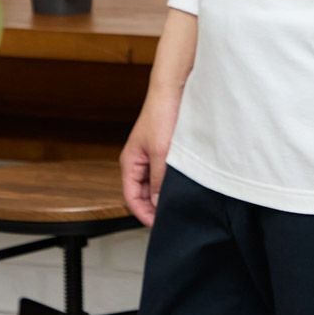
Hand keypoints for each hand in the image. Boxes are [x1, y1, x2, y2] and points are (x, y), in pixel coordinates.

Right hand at [119, 92, 181, 226]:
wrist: (174, 90)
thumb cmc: (161, 113)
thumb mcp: (161, 152)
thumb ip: (159, 180)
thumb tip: (159, 204)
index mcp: (130, 162)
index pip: (131, 197)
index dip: (143, 213)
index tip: (158, 224)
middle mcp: (139, 160)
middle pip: (142, 193)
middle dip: (154, 206)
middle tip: (170, 217)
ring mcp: (151, 155)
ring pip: (155, 183)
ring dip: (163, 193)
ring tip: (177, 203)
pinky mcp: (164, 149)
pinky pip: (164, 172)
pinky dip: (171, 181)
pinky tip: (183, 185)